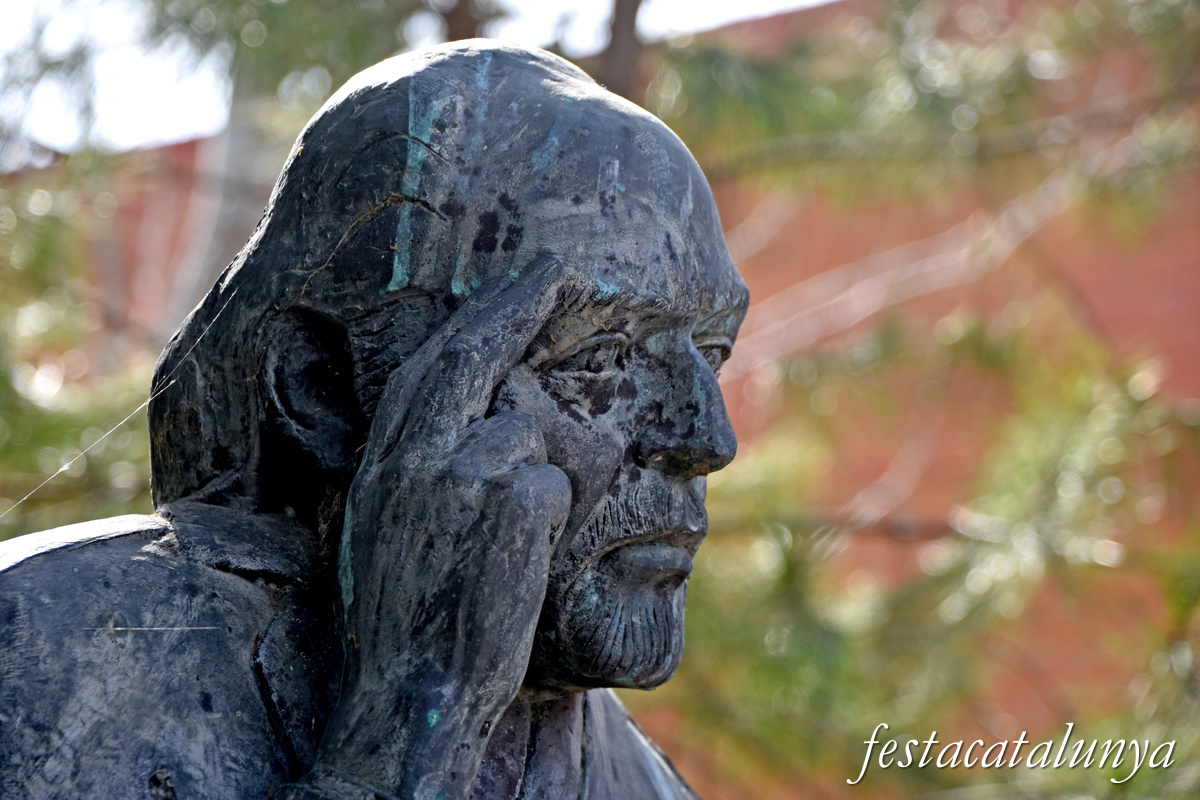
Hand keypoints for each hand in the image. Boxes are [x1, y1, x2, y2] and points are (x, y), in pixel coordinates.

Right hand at [305, 255, 569, 798]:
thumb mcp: (388, 532)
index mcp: (380, 464)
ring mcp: (462, 475)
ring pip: (525, 436)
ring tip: (500, 549)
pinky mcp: (514, 503)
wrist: (413, 695)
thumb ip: (415, 469)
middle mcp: (413, 455)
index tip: (515, 283)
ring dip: (531, 480)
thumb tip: (474, 420)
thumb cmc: (406, 621)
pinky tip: (519, 565)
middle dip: (515, 305)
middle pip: (471, 355)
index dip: (474, 317)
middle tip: (551, 270)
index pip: (427, 366)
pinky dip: (549, 521)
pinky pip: (553, 488)